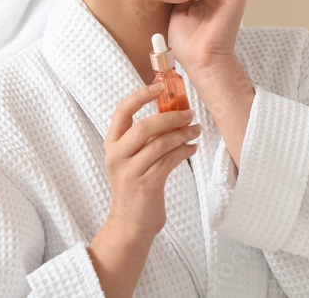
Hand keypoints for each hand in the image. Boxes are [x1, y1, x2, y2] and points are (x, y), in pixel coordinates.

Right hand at [100, 82, 201, 238]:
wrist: (130, 223)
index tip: (160, 86)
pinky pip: (170, 160)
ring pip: (161, 143)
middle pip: (145, 126)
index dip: (141, 95)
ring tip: (196, 131)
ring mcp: (130, 171)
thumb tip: (174, 111)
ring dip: (183, 134)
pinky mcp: (147, 184)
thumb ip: (145, 136)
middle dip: (171, 117)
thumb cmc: (135, 185)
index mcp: (112, 143)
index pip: (122, 110)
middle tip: (189, 114)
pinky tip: (192, 148)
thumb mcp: (132, 157)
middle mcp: (117, 155)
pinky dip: (184, 150)